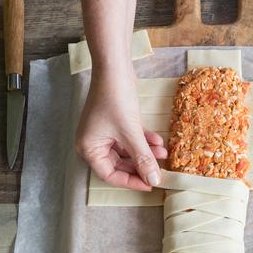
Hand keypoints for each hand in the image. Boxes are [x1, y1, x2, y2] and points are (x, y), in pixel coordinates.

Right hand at [75, 66, 166, 190]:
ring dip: (145, 151)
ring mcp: (103, 131)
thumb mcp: (131, 133)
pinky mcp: (114, 121)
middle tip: (160, 170)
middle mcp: (93, 142)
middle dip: (141, 164)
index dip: (131, 181)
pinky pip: (129, 137)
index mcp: (89, 148)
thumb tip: (154, 180)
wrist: (114, 68)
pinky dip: (143, 139)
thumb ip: (143, 158)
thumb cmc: (116, 99)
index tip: (150, 184)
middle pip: (119, 164)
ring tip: (164, 153)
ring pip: (127, 150)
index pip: (110, 174)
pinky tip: (159, 141)